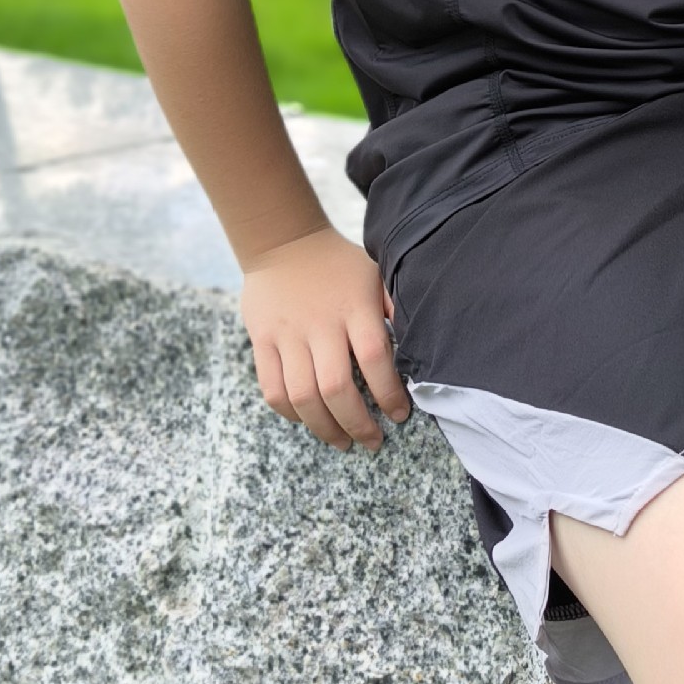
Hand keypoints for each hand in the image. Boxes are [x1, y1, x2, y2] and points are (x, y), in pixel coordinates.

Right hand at [240, 223, 411, 450]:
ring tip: (342, 442)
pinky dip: (291, 414)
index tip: (400, 415)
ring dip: (325, 428)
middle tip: (373, 442)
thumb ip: (395, 309)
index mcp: (355, 306)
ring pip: (303, 396)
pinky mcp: (262, 341)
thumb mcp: (375, 275)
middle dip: (358, 424)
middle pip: (337, 388)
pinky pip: (273, 390)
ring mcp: (287, 334)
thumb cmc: (339, 265)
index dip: (389, 393)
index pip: (375, 358)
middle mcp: (321, 324)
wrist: (283, 241)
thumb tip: (421, 346)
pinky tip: (308, 420)